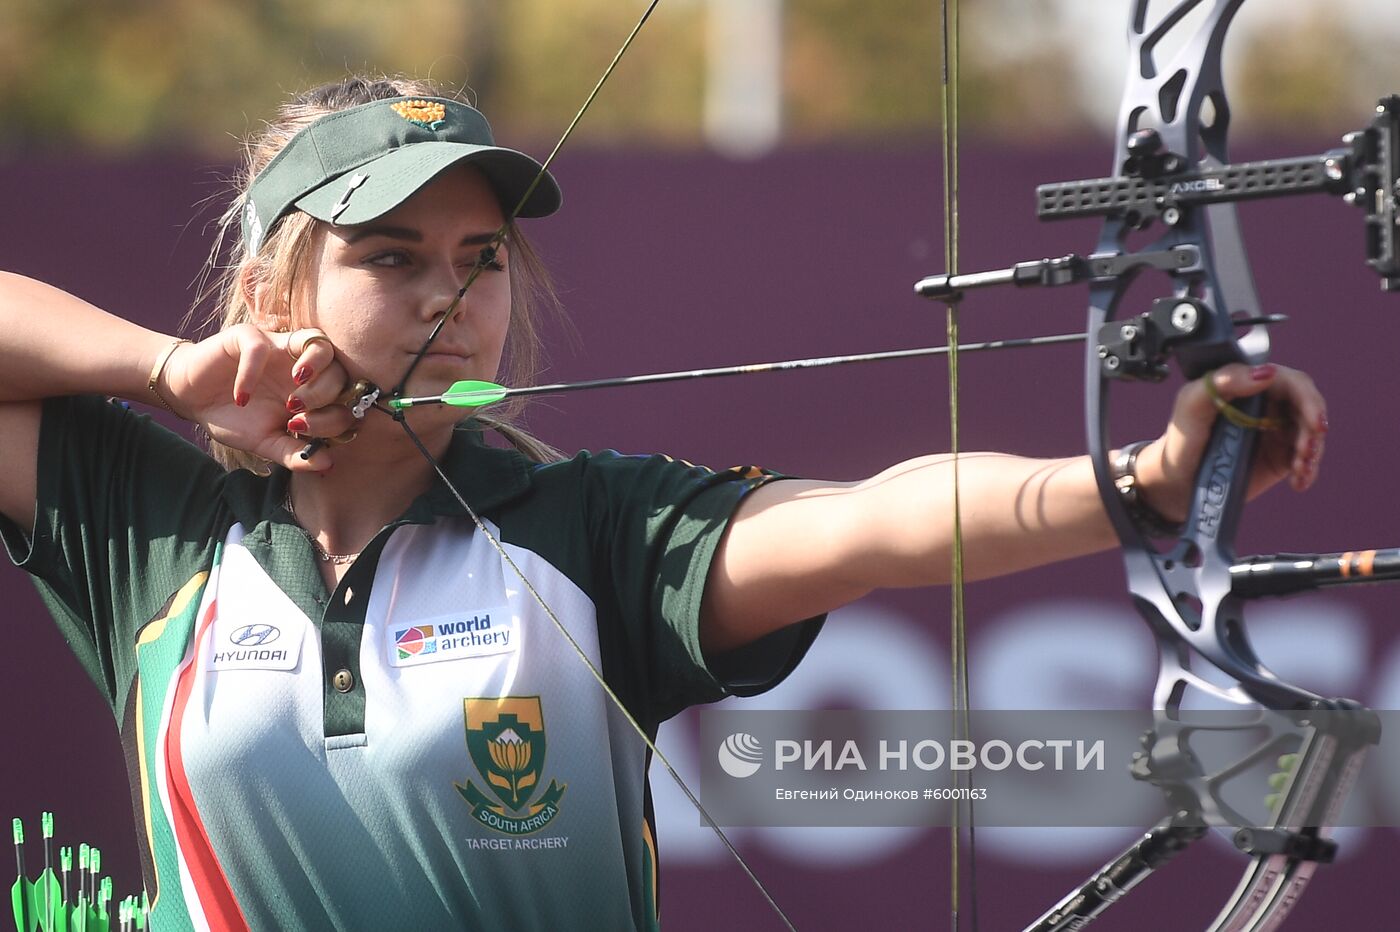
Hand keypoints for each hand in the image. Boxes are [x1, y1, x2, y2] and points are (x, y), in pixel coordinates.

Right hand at [160, 325, 353, 470]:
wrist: (192, 399)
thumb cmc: (235, 418)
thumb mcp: (266, 443)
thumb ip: (295, 454)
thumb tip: (328, 464)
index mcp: (314, 391)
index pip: (347, 397)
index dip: (338, 417)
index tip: (309, 435)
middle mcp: (304, 367)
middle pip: (340, 371)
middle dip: (325, 399)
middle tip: (297, 416)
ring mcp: (280, 348)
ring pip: (320, 344)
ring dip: (314, 374)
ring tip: (291, 400)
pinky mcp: (249, 337)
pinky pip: (261, 347)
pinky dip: (253, 373)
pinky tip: (241, 397)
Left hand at [1134, 363, 1327, 522]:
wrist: (1176, 480)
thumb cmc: (1181, 437)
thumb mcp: (1191, 404)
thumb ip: (1223, 381)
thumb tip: (1265, 373)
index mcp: (1249, 384)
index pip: (1290, 381)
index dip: (1308, 398)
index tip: (1314, 421)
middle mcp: (1267, 404)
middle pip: (1308, 406)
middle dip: (1314, 427)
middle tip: (1307, 450)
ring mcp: (1276, 431)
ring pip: (1311, 433)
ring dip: (1313, 451)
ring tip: (1299, 469)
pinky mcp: (1280, 457)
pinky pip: (1305, 459)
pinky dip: (1308, 470)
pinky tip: (1298, 482)